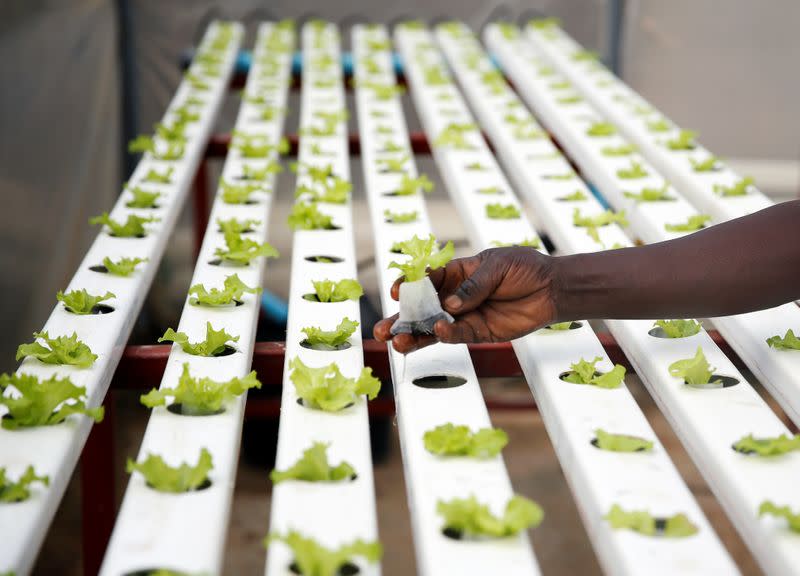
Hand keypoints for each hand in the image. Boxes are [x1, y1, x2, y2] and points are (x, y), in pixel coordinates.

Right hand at [374, 247, 557, 352]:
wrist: (552, 288)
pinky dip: (446, 335)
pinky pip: (458, 336)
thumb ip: (473, 286)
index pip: (425, 280)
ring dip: (415, 335)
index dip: (409, 286)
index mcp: (455, 274)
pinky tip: (437, 333)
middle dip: (402, 319)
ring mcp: (465, 316)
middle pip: (422, 309)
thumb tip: (450, 305)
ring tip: (396, 342)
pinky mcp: (478, 332)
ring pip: (433, 328)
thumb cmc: (524, 268)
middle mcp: (455, 297)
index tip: (397, 291)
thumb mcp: (497, 266)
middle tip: (382, 330)